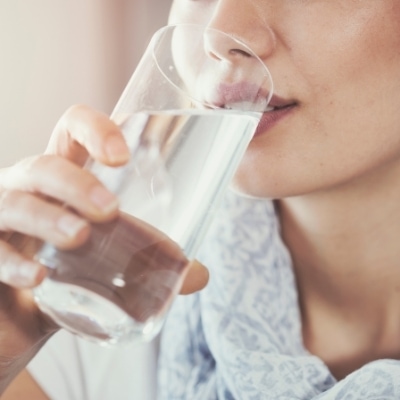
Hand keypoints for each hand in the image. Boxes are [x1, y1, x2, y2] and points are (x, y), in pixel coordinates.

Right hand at [0, 105, 207, 391]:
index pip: (71, 132)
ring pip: (13, 202)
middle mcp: (27, 191)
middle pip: (43, 166)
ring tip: (80, 236)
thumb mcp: (109, 260)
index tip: (123, 156)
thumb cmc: (69, 274)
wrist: (21, 319)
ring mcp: (0, 220)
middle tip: (111, 210)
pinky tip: (38, 278)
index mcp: (63, 180)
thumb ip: (149, 263)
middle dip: (76, 183)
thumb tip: (199, 274)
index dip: (94, 129)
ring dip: (48, 217)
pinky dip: (12, 263)